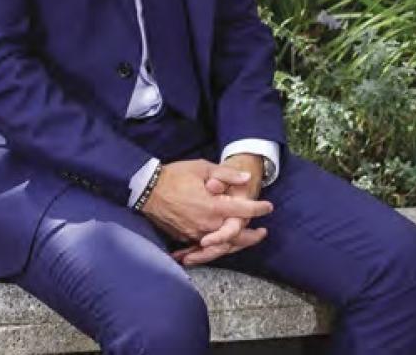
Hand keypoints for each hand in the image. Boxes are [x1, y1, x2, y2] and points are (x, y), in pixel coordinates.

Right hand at [140, 158, 271, 262]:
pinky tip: (224, 246)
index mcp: (213, 206)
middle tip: (262, 233)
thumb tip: (246, 179)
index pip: (242, 210)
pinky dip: (217, 248)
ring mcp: (195, 233)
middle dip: (251, 236)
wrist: (147, 189)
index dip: (258, 208)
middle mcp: (206, 224)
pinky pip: (205, 247)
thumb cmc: (176, 175)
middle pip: (235, 236)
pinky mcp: (185, 237)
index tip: (268, 207)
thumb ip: (226, 174)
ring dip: (236, 244)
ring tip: (247, 241)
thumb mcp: (203, 168)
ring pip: (221, 245)